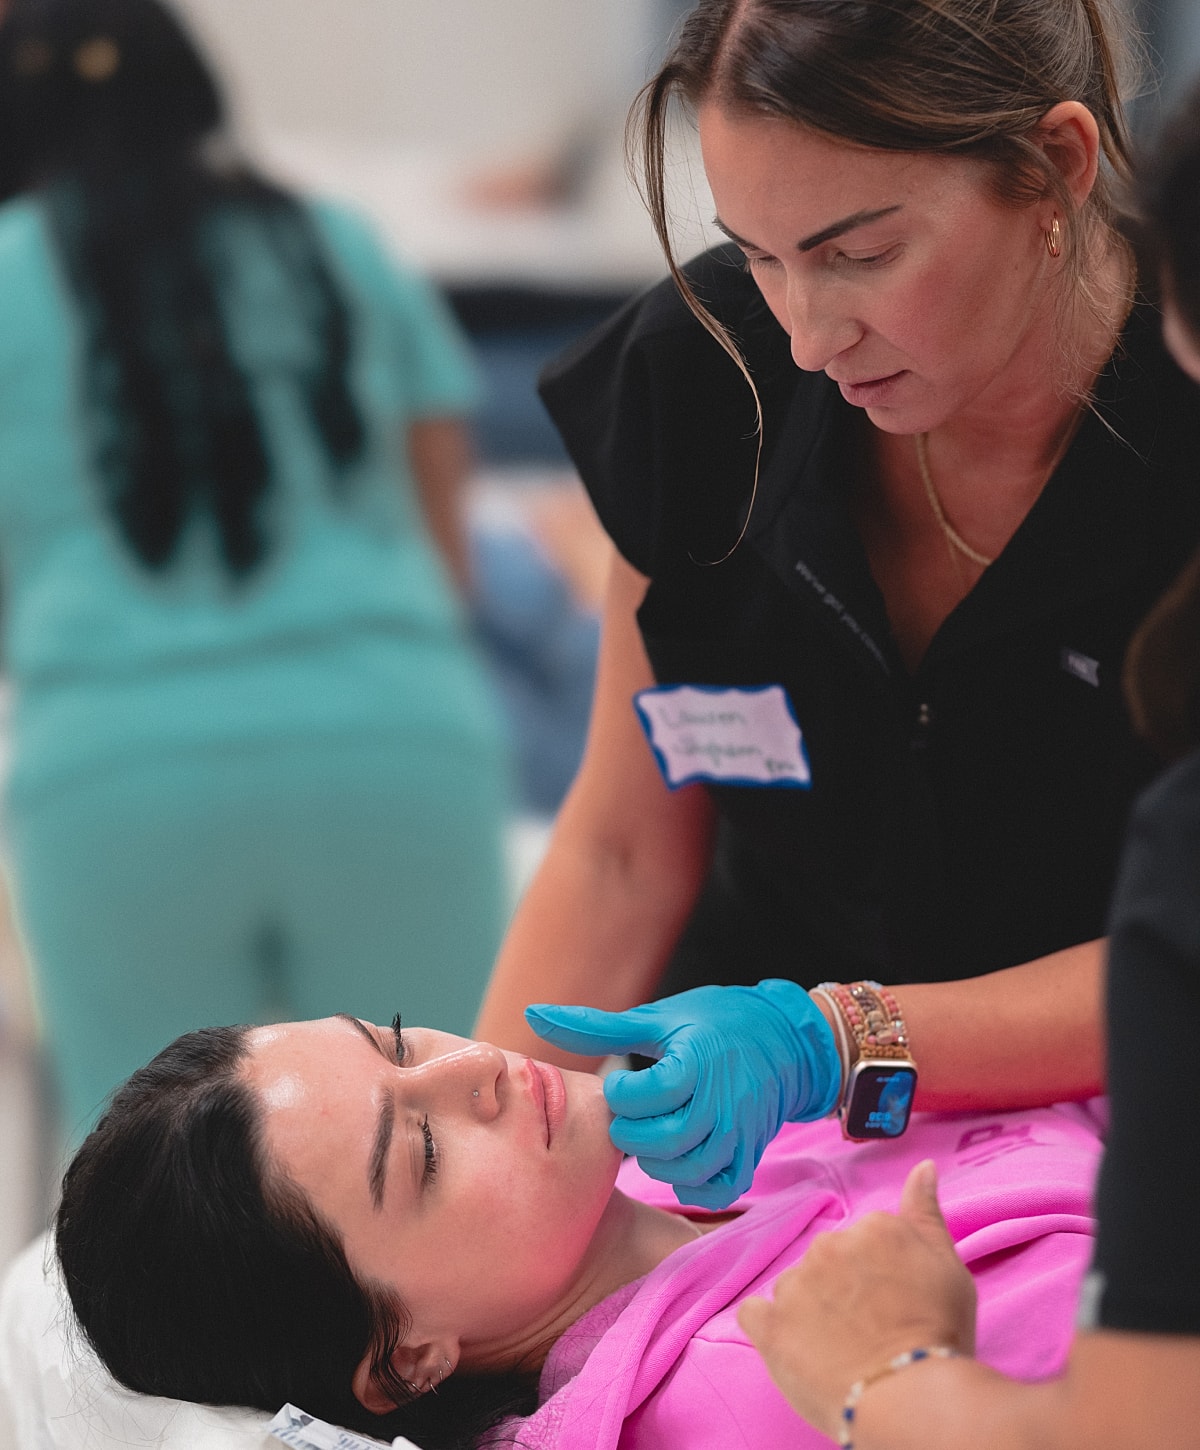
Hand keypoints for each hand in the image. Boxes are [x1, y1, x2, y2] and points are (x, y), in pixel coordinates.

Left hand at [525, 980, 839, 1208]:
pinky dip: (691, 1184)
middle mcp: (723, 1101)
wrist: (787, 1038)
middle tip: (627, 1118)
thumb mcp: (657, 1017)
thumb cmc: (714, 1022)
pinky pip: (719, 1188)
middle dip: (632, 1134)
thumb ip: (596, 1026)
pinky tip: (675, 1160)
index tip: (619, 1084)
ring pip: (689, 1168)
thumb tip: (532, 1015)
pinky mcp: (751, 1153)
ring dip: (656, 1160)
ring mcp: (741, 1132)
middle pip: (665, 1139)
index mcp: (697, 1061)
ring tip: (648, 1136)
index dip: (621, 1095)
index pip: (648, 1095)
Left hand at [738, 1160, 976, 1435]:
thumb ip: (926, 1213)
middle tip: (871, 1327)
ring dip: (811, 1309)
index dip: (881, 1275)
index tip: (895, 1301)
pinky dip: (770, 1326)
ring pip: (796, 1287)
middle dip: (844, 1288)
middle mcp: (829, 1244)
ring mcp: (795, 1283)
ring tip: (841, 1347)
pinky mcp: (770, 1324)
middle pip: (830, 1261)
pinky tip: (795, 1346)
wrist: (911, 1395)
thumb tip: (922, 1167)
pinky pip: (755, 1314)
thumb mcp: (948, 1266)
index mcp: (873, 1227)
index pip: (868, 1241)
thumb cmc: (939, 1334)